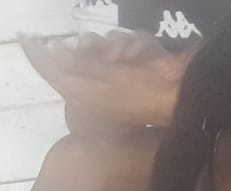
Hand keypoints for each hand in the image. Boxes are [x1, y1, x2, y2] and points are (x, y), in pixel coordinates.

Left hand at [18, 30, 190, 134]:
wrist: (184, 95)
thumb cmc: (144, 95)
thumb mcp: (106, 82)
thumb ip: (77, 67)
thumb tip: (54, 52)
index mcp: (86, 92)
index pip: (54, 70)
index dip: (40, 53)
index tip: (28, 36)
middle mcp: (100, 80)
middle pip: (79, 51)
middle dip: (89, 48)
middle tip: (99, 51)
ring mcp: (121, 69)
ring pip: (103, 42)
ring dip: (115, 45)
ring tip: (125, 57)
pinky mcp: (140, 59)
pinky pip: (127, 40)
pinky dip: (134, 44)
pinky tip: (140, 55)